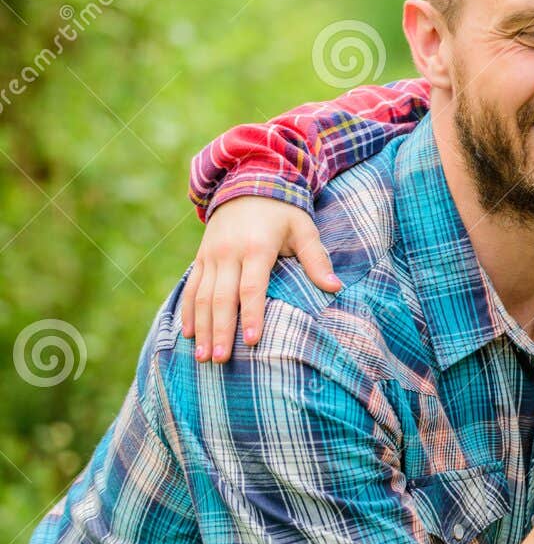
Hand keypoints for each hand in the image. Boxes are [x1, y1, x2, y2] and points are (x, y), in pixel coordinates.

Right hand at [180, 196, 340, 362]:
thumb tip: (335, 287)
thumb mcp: (304, 228)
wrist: (248, 183)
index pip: (252, 288)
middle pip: (221, 298)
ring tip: (204, 357)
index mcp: (257, 248)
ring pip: (201, 297)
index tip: (252, 341)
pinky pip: (191, 288)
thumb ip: (316, 259)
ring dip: (201, 328)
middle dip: (220, 330)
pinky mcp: (201, 257)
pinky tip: (189, 334)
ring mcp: (211, 255)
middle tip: (221, 360)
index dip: (252, 315)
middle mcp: (229, 253)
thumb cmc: (283, 211)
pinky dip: (188, 312)